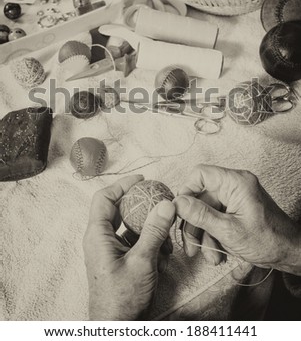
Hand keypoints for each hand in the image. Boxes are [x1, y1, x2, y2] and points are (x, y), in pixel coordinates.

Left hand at [83, 175, 175, 320]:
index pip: (104, 198)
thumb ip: (154, 231)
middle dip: (141, 206)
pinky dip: (147, 241)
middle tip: (160, 202)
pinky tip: (162, 252)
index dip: (122, 185)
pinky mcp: (118, 259)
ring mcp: (109, 250)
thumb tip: (167, 204)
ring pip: (128, 226)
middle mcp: (100, 239)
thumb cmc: (123, 297)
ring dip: (148, 227)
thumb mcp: (142, 261)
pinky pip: (133, 241)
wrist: (117, 327)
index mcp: (97, 234)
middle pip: (118, 210)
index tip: (142, 180)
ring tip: (166, 236)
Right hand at [174, 165, 300, 274]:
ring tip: (211, 256)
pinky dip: (213, 235)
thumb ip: (201, 215)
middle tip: (191, 245)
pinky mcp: (236, 209)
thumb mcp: (229, 230)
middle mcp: (235, 185)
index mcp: (236, 182)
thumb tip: (178, 203)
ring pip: (206, 211)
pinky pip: (216, 218)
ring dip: (204, 235)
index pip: (200, 174)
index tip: (179, 212)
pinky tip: (217, 252)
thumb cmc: (269, 240)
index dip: (186, 191)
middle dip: (195, 224)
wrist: (290, 253)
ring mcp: (235, 198)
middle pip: (201, 198)